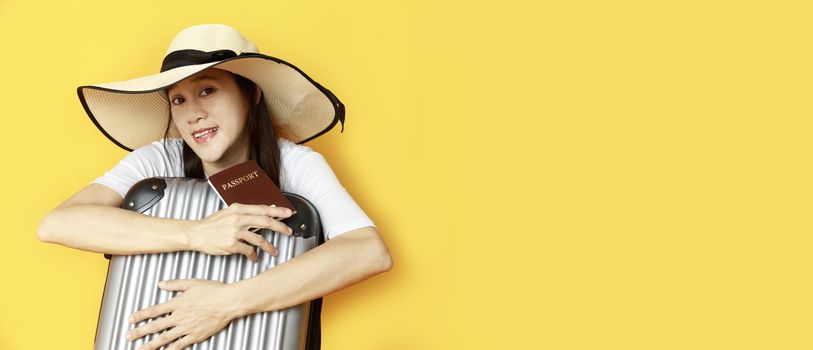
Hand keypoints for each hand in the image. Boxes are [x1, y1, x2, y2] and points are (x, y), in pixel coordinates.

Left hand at [126, 279, 242, 349]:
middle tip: (129, 336)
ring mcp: (187, 327)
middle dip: (140, 332)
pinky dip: (171, 349)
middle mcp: (180, 316)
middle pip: (156, 326)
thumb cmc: (214, 291)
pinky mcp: (195, 335)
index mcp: (178, 303)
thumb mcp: (192, 283)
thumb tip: (161, 284)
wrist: (228, 301)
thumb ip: (175, 284)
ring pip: (165, 338)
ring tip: (142, 349)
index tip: (131, 319)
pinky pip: (180, 345)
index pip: (154, 310)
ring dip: (151, 344)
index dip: (141, 315)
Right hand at [184, 203, 293, 260]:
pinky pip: (248, 250)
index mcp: (238, 209)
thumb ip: (247, 212)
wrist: (195, 234)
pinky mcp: (231, 245)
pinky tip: (254, 257)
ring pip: (259, 239)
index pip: (262, 209)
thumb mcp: (229, 212)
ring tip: (274, 251)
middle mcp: (237, 219)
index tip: (288, 213)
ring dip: (269, 247)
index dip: (278, 211)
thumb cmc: (212, 224)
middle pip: (265, 222)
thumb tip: (266, 209)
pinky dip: (253, 255)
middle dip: (280, 227)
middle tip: (288, 232)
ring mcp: (234, 232)